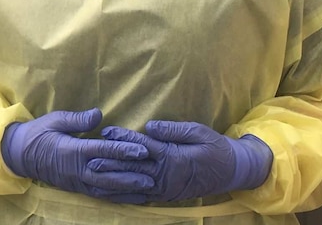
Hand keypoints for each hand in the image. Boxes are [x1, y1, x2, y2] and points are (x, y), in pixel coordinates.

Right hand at [0, 108, 151, 200]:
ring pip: (107, 188)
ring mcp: (78, 181)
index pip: (103, 151)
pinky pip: (101, 195)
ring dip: (129, 189)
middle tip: (155, 173)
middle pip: (109, 173)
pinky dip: (118, 197)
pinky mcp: (78, 188)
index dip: (124, 150)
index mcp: (73, 150)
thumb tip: (99, 114)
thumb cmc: (39, 133)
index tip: (143, 150)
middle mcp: (77, 169)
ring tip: (149, 188)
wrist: (20, 155)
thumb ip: (78, 120)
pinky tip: (133, 197)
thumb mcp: (55, 120)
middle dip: (133, 174)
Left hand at [90, 120, 272, 202]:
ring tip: (93, 177)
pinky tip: (112, 193)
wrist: (233, 171)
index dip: (123, 138)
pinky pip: (143, 196)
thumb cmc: (215, 147)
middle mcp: (167, 175)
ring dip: (113, 180)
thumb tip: (149, 126)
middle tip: (89, 157)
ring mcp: (166, 188)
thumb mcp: (198, 132)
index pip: (142, 146)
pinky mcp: (166, 196)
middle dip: (111, 161)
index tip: (106, 131)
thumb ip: (173, 131)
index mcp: (173, 157)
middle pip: (133, 166)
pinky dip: (126, 194)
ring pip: (134, 183)